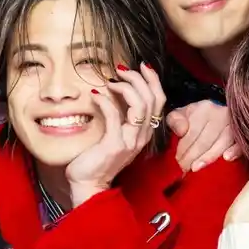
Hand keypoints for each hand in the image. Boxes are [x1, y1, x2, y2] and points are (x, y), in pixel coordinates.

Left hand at [65, 63, 166, 206]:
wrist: (88, 183)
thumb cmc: (98, 156)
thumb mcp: (115, 130)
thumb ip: (120, 112)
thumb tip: (116, 86)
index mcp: (145, 131)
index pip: (159, 99)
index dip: (153, 80)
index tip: (141, 65)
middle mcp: (143, 136)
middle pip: (152, 99)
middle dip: (138, 78)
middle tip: (120, 69)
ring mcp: (131, 141)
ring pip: (140, 105)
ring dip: (125, 87)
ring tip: (109, 82)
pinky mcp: (115, 145)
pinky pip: (114, 115)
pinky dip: (105, 101)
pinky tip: (95, 95)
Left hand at [165, 101, 241, 172]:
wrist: (214, 117)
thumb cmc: (195, 119)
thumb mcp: (181, 115)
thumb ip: (175, 121)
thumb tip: (182, 131)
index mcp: (204, 109)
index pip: (193, 131)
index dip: (184, 147)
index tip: (177, 160)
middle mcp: (221, 114)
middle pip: (206, 139)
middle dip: (193, 156)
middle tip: (184, 168)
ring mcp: (234, 124)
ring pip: (222, 142)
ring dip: (208, 157)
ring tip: (196, 168)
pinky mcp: (243, 134)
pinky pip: (240, 143)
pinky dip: (235, 150)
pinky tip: (227, 158)